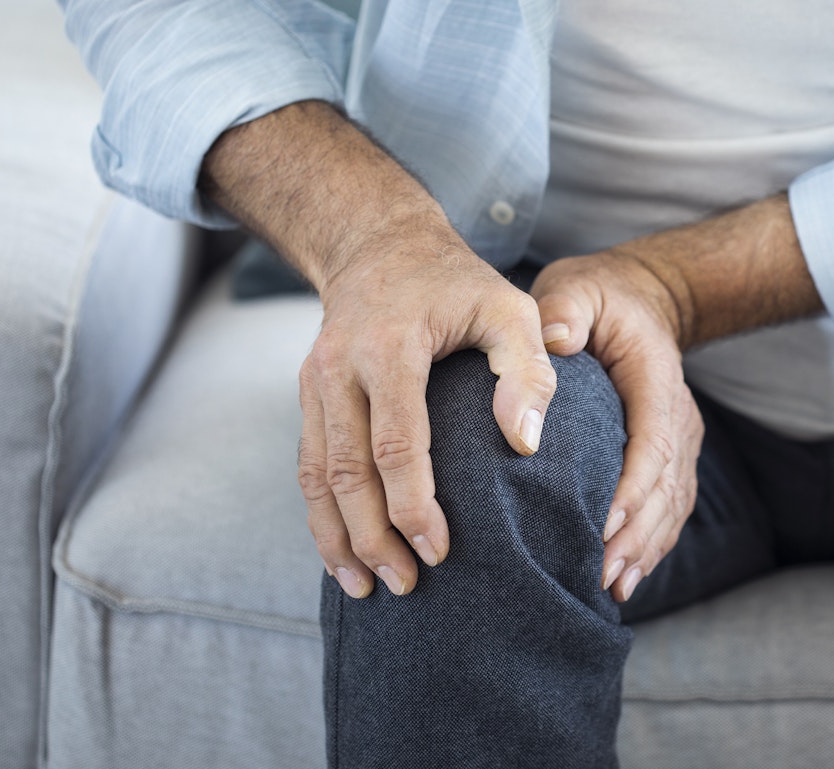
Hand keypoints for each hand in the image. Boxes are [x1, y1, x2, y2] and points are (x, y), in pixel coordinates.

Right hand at [200, 101, 556, 599]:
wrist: (381, 247)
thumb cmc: (457, 284)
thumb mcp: (509, 308)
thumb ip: (526, 369)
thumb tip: (524, 443)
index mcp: (389, 346)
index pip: (395, 442)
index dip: (414, 505)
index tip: (439, 551)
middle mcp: (339, 366)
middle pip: (346, 471)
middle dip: (372, 537)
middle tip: (406, 585)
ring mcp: (315, 381)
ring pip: (315, 475)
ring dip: (337, 536)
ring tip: (365, 586)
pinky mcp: (309, 394)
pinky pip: (307, 463)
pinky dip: (320, 513)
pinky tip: (340, 550)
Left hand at [530, 250, 703, 602]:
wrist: (639, 302)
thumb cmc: (598, 298)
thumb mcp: (577, 288)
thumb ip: (567, 309)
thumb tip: (555, 340)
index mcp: (656, 379)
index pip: (652, 441)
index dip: (632, 488)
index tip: (603, 526)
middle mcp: (677, 415)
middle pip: (666, 485)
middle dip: (637, 534)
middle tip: (601, 573)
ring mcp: (678, 439)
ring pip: (672, 504)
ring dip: (645, 547)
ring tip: (612, 585)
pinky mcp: (668, 455)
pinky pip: (668, 506)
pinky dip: (650, 542)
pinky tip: (626, 575)